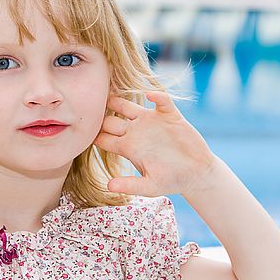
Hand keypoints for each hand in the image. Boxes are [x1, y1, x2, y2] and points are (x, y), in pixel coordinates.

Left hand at [94, 91, 216, 196]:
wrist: (196, 174)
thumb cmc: (171, 181)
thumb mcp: (150, 186)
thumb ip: (130, 185)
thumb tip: (108, 186)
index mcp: (127, 148)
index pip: (102, 138)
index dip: (92, 134)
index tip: (84, 130)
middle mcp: (135, 132)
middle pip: (109, 119)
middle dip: (99, 114)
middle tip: (89, 107)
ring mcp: (151, 122)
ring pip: (128, 105)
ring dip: (119, 99)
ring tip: (112, 92)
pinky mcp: (169, 116)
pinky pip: (161, 100)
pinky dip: (156, 96)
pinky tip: (151, 96)